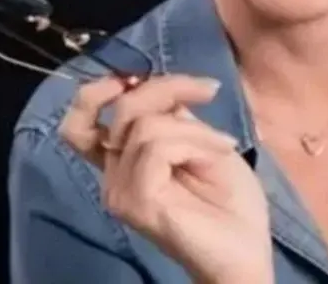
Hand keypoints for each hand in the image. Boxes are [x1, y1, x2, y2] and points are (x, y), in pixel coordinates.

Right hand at [58, 75, 273, 283]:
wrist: (246, 252)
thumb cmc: (229, 202)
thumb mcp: (202, 142)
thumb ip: (172, 117)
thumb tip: (154, 84)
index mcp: (123, 161)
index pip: (81, 121)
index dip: (99, 90)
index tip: (139, 75)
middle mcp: (113, 175)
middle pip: (118, 108)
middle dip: (166, 87)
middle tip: (207, 90)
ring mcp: (121, 190)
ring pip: (145, 126)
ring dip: (195, 126)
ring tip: (224, 145)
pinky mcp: (136, 200)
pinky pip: (157, 147)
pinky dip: (196, 141)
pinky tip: (222, 152)